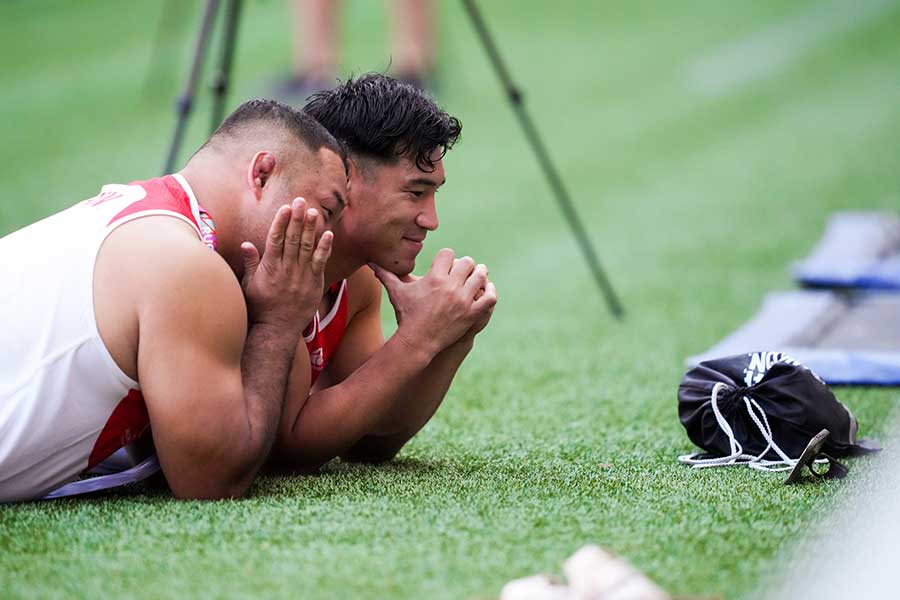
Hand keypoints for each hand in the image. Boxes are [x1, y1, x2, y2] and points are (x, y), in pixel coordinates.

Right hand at [240, 198, 331, 333]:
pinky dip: (325, 248)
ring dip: (311, 228)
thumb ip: (251, 263)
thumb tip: (247, 243)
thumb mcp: (248, 285)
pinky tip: (329, 234)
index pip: (276, 239)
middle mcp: (286, 269)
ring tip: (314, 212)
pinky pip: (321, 262)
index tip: (285, 208)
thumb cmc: (260, 307)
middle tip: (301, 201)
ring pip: (307, 247)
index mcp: (270, 268)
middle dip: (297, 219)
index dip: (281, 222)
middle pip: (293, 239)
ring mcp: (301, 276)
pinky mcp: (314, 283)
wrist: (276, 329)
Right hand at [370, 249, 497, 356]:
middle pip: (467, 262)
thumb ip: (385, 275)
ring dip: (480, 275)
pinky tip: (486, 291)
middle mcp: (450, 286)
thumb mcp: (397, 293)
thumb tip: (370, 262)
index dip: (447, 258)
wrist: (418, 341)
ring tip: (477, 277)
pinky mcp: (472, 314)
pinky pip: (490, 297)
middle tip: (464, 271)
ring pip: (481, 276)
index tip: (446, 264)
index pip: (448, 254)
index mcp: (434, 278)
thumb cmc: (407, 315)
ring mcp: (463, 300)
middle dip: (465, 265)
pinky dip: (490, 292)